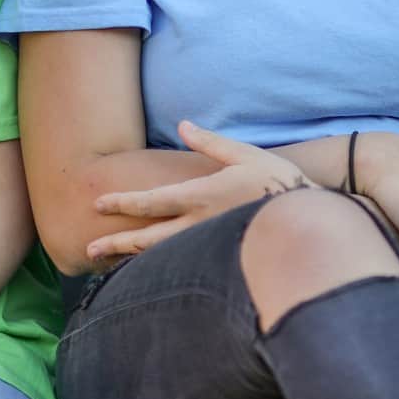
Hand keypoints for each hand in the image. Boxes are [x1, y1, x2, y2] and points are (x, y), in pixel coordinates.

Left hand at [87, 121, 309, 266]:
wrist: (309, 223)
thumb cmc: (280, 183)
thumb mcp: (246, 155)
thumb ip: (211, 143)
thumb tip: (184, 125)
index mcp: (201, 196)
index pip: (152, 201)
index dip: (122, 201)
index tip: (98, 203)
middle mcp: (198, 226)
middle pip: (147, 237)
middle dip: (116, 242)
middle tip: (88, 249)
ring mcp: (208, 248)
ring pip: (161, 256)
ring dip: (131, 259)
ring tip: (108, 265)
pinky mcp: (218, 260)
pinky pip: (180, 266)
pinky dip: (157, 269)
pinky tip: (145, 273)